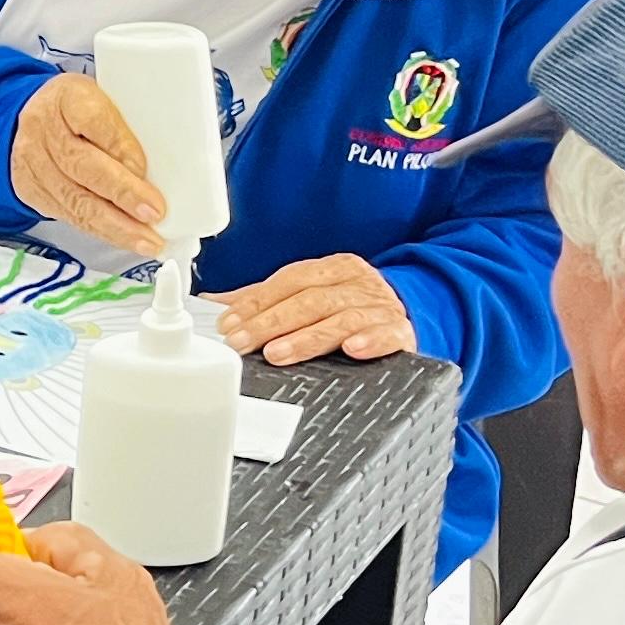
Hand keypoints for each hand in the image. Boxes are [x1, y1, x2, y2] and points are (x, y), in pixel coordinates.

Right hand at [8, 73, 168, 254]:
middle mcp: (44, 130)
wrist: (32, 119)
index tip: (143, 167)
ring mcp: (34, 163)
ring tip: (146, 239)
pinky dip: (102, 231)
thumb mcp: (105, 100)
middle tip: (154, 211)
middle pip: (83, 166)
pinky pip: (70, 217)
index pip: (92, 121)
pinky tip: (126, 238)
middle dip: (123, 194)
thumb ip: (128, 127)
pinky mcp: (32, 191)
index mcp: (68, 97)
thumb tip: (167, 168)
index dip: (119, 146)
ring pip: (75, 200)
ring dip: (116, 225)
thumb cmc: (78, 110)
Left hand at [216, 254, 416, 365]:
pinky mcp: (401, 332)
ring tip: (278, 354)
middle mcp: (357, 283)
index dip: (257, 302)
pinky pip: (387, 333)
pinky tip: (352, 350)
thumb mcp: (310, 296)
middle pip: (311, 300)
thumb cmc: (350, 308)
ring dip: (308, 337)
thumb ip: (266, 300)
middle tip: (243, 342)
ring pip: (342, 318)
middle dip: (272, 323)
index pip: (290, 281)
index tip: (228, 323)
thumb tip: (215, 304)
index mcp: (333, 270)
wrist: (408, 316)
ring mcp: (381, 307)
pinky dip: (370, 340)